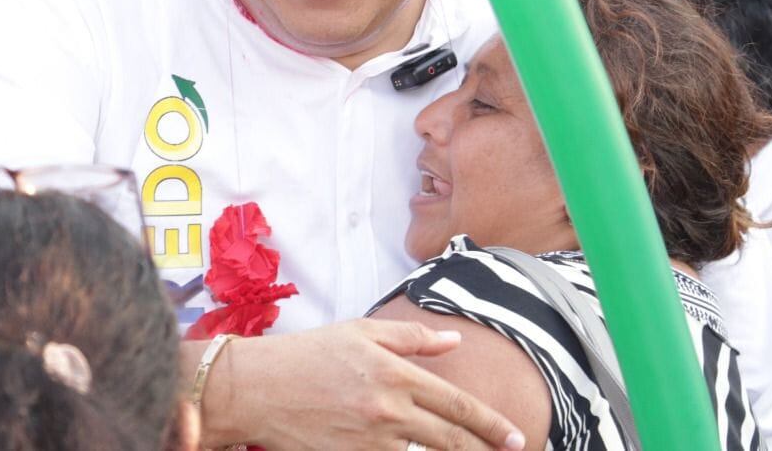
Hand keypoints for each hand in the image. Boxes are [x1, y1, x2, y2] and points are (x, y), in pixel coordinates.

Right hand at [203, 319, 525, 450]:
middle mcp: (388, 409)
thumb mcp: (361, 332)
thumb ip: (412, 338)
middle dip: (484, 449)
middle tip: (513, 450)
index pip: (456, 404)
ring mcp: (370, 440)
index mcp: (394, 373)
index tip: (515, 436)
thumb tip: (456, 340)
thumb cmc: (308, 354)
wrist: (256, 388)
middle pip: (450, 439)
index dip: (490, 424)